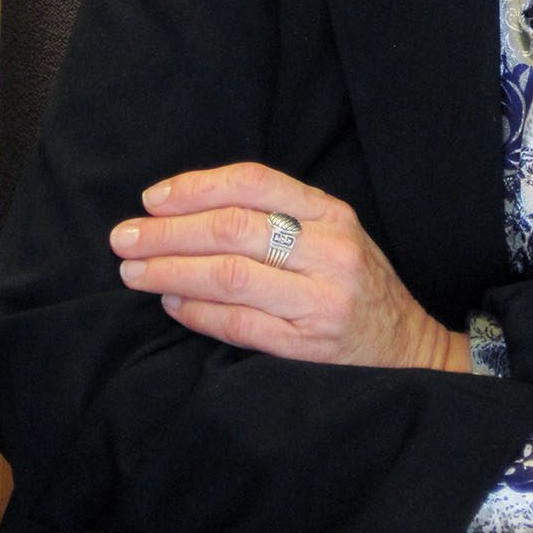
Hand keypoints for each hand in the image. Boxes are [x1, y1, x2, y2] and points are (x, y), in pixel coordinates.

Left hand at [109, 162, 469, 372]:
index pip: (255, 183)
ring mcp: (320, 300)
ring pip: (230, 276)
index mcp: (332, 213)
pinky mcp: (308, 347)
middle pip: (233, 229)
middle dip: (169, 231)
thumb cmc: (355, 283)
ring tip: (134, 271)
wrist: (407, 349)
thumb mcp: (334, 233)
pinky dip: (197, 312)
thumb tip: (187, 211)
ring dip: (171, 271)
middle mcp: (330, 251)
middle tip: (124, 237)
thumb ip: (279, 216)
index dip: (197, 187)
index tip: (153, 198)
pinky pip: (239, 325)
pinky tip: (171, 302)